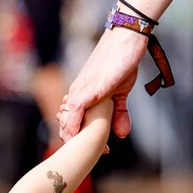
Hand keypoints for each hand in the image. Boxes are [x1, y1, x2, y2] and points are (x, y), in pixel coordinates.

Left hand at [58, 27, 147, 141]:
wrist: (125, 37)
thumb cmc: (122, 61)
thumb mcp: (121, 92)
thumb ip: (119, 113)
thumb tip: (122, 135)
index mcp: (81, 95)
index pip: (73, 122)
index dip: (79, 139)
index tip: (96, 151)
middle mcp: (76, 94)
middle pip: (66, 125)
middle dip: (76, 144)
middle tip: (97, 154)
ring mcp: (80, 91)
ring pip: (67, 122)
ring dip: (74, 140)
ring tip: (89, 152)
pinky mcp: (88, 89)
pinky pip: (74, 112)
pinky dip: (74, 127)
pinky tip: (77, 139)